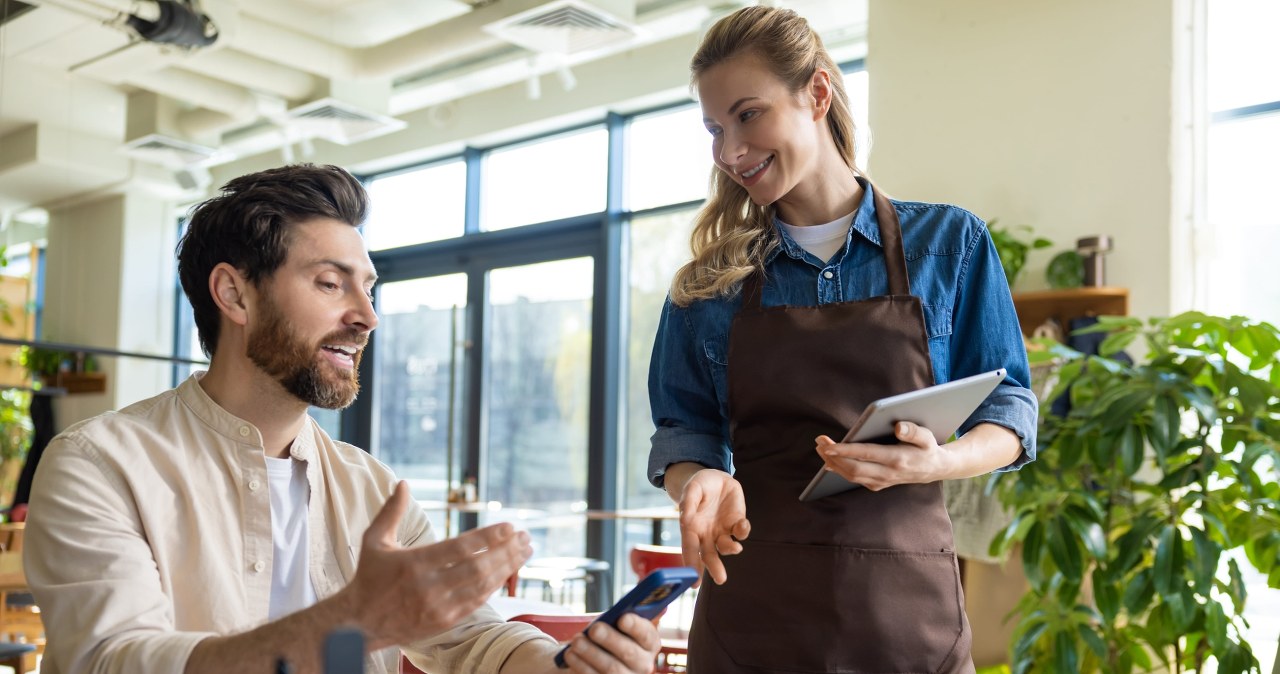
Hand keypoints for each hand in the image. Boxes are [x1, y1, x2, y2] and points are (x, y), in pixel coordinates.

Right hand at [344, 481, 532, 647]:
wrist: (359, 624)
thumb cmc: (368, 578)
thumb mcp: (374, 541)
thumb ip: (391, 511)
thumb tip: (403, 483)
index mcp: (415, 564)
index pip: (461, 548)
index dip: (489, 537)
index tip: (510, 527)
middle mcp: (429, 587)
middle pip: (479, 567)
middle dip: (507, 550)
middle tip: (526, 537)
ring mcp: (438, 607)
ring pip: (483, 586)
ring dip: (508, 567)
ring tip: (525, 551)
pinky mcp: (444, 622)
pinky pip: (477, 602)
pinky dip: (495, 586)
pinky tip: (507, 572)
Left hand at [559, 613, 660, 672]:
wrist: (598, 657)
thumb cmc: (609, 635)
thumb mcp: (616, 625)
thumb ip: (616, 621)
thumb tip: (607, 622)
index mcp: (649, 644)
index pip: (647, 636)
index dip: (636, 627)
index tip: (622, 618)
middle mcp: (643, 665)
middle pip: (629, 654)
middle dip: (610, 639)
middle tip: (594, 629)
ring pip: (611, 669)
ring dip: (591, 654)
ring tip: (576, 641)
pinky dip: (581, 666)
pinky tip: (570, 655)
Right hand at [678, 469, 749, 584]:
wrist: (715, 477)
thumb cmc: (698, 485)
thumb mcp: (691, 489)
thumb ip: (688, 503)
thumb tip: (684, 519)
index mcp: (691, 528)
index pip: (690, 548)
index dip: (691, 564)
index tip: (694, 581)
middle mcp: (706, 534)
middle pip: (709, 555)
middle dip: (715, 567)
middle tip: (720, 579)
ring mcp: (722, 530)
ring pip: (726, 546)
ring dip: (730, 549)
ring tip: (735, 547)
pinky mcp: (736, 523)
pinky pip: (741, 532)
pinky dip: (743, 531)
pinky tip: (743, 524)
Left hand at [815, 421, 947, 490]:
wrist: (934, 469)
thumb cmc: (927, 448)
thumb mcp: (926, 436)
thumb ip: (913, 431)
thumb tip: (899, 427)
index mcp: (897, 459)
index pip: (865, 455)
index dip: (845, 450)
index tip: (828, 445)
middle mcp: (887, 473)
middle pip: (853, 468)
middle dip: (833, 456)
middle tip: (819, 442)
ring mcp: (882, 481)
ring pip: (851, 475)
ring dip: (833, 462)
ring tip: (820, 447)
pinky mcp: (877, 484)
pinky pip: (855, 479)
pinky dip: (840, 470)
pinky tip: (830, 461)